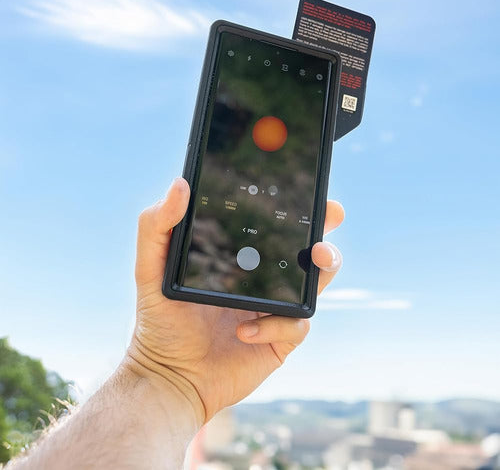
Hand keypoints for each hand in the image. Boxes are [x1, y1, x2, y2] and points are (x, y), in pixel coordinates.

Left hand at [126, 178, 343, 425]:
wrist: (168, 377)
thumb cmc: (160, 322)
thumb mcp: (151, 268)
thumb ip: (157, 225)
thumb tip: (179, 184)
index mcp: (238, 260)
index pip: (271, 228)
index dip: (294, 208)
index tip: (306, 189)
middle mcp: (261, 281)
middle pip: (304, 251)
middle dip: (323, 229)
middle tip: (331, 214)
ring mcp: (273, 309)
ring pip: (315, 283)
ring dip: (324, 268)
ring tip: (316, 258)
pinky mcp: (279, 339)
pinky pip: (296, 325)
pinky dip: (275, 323)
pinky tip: (243, 329)